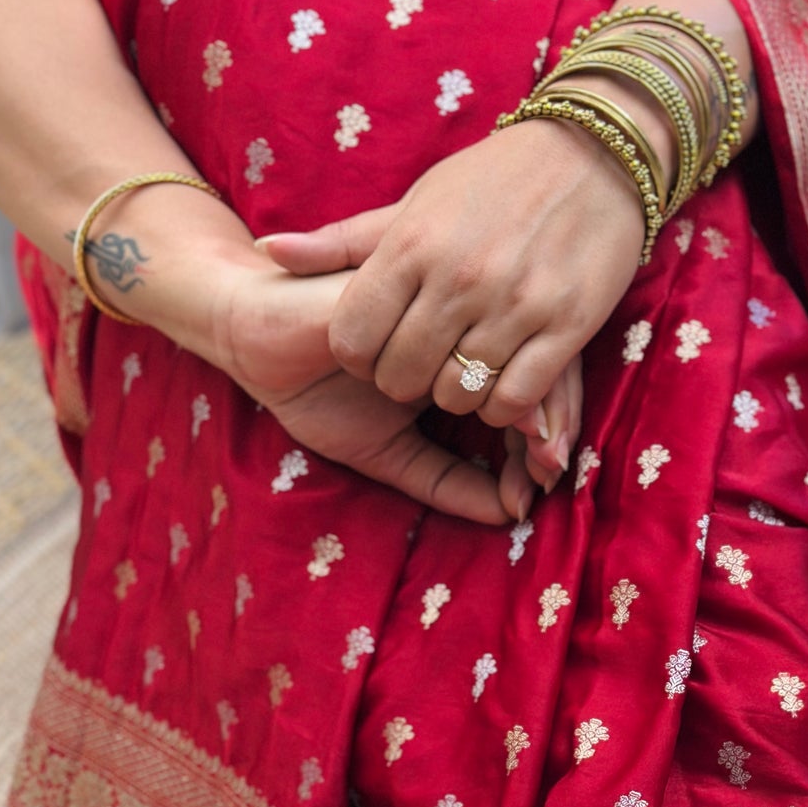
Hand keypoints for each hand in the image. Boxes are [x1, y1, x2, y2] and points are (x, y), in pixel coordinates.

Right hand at [213, 251, 544, 524]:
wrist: (253, 343)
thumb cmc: (318, 392)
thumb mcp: (390, 451)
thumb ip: (447, 481)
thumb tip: (509, 514)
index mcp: (463, 352)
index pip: (527, 387)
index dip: (545, 434)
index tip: (544, 483)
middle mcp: (465, 321)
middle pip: (538, 363)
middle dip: (554, 423)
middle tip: (552, 470)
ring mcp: (447, 301)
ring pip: (517, 343)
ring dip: (536, 401)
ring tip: (540, 451)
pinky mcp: (424, 292)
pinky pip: (473, 327)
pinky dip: (496, 374)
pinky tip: (502, 412)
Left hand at [256, 117, 643, 469]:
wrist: (596, 155)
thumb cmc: (493, 180)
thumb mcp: (413, 202)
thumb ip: (341, 241)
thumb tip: (267, 250)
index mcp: (411, 245)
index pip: (354, 339)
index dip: (359, 357)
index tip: (379, 347)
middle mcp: (459, 278)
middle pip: (402, 376)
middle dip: (404, 380)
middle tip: (423, 364)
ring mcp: (514, 305)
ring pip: (458, 394)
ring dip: (456, 394)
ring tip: (465, 368)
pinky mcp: (565, 327)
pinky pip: (514, 399)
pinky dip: (503, 405)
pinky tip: (502, 381)